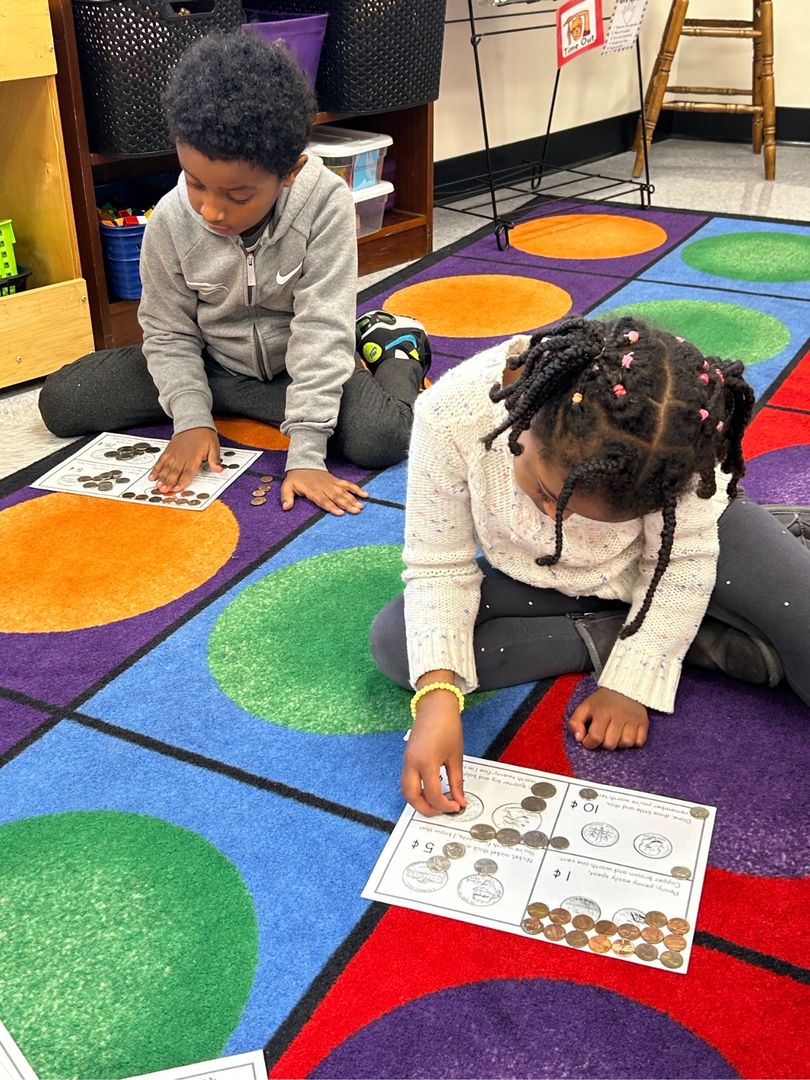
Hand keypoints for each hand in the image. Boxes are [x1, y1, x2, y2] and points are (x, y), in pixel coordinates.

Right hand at [149, 428, 222, 492]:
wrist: (194, 422)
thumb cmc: (204, 435)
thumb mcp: (214, 446)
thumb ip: (215, 459)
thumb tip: (219, 469)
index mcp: (194, 456)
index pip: (188, 471)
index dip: (183, 481)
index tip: (178, 488)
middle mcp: (182, 456)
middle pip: (175, 471)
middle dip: (169, 482)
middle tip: (165, 490)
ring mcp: (174, 453)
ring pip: (166, 467)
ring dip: (162, 478)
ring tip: (158, 486)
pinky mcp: (168, 450)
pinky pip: (161, 460)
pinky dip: (156, 469)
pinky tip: (152, 477)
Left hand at [280, 468, 367, 515]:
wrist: (303, 463)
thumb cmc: (296, 479)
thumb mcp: (287, 486)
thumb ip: (286, 497)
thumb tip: (286, 507)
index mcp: (312, 489)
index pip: (323, 499)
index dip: (331, 506)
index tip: (340, 512)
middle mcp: (324, 487)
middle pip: (336, 497)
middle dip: (347, 504)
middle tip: (356, 511)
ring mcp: (332, 483)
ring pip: (344, 491)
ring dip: (353, 499)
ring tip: (361, 507)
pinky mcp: (337, 480)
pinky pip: (348, 485)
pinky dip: (357, 489)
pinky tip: (365, 495)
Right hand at [401, 689, 466, 816]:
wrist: (435, 706)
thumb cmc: (447, 726)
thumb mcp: (456, 756)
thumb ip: (457, 781)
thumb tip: (460, 800)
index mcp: (426, 762)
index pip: (433, 794)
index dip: (445, 805)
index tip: (456, 806)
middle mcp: (412, 763)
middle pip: (411, 797)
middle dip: (426, 809)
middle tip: (442, 811)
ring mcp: (407, 760)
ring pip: (406, 790)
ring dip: (418, 801)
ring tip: (436, 803)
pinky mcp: (407, 758)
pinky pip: (407, 781)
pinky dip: (416, 790)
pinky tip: (430, 790)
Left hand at [568, 686, 648, 750]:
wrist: (624, 687)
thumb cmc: (602, 701)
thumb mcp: (585, 707)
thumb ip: (575, 722)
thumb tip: (579, 738)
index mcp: (602, 711)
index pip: (595, 737)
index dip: (589, 743)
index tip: (588, 740)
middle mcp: (619, 715)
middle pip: (611, 744)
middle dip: (604, 743)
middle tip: (603, 735)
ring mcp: (633, 719)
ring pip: (626, 743)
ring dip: (619, 743)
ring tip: (615, 734)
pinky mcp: (644, 722)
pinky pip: (640, 742)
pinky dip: (633, 742)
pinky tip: (627, 733)